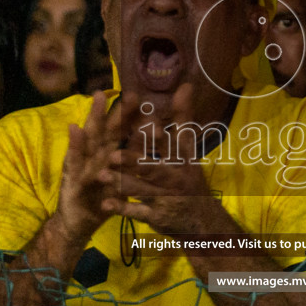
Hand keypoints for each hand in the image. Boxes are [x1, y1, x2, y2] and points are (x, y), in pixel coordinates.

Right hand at [56, 89, 130, 244]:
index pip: (122, 133)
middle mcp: (94, 155)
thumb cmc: (100, 199)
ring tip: (99, 97)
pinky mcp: (72, 177)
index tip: (142, 95)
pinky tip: (74, 128)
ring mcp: (82, 164)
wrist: (77, 224)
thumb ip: (132, 160)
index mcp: (108, 155)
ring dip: (94, 117)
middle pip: (107, 129)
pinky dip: (75, 144)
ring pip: (91, 138)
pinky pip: (75, 161)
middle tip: (128, 89)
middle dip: (116, 110)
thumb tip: (152, 140)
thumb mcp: (120, 180)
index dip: (131, 116)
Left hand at [102, 83, 226, 237]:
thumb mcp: (189, 148)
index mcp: (182, 159)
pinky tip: (106, 204)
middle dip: (135, 162)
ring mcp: (165, 199)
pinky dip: (122, 209)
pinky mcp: (157, 217)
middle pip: (154, 168)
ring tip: (103, 176)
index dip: (158, 136)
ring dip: (122, 183)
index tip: (144, 123)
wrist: (202, 219)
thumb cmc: (190, 177)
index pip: (170, 144)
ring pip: (142, 190)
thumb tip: (185, 85)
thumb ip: (183, 118)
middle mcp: (175, 178)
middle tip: (113, 155)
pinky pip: (138, 212)